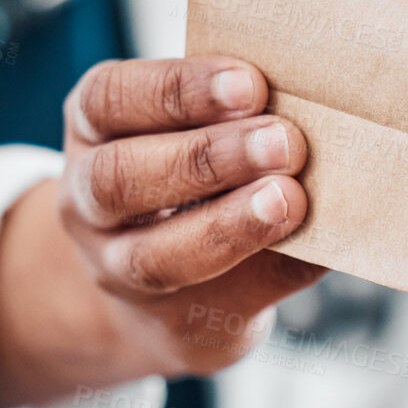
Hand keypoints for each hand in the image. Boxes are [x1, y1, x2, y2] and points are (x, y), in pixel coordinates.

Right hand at [0, 56, 324, 407]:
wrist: (169, 284)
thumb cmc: (195, 175)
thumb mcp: (190, 128)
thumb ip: (238, 115)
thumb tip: (320, 104)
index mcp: (94, 127)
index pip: (109, 97)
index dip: (178, 89)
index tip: (251, 83)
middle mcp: (87, 199)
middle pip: (119, 177)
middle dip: (206, 157)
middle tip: (283, 142)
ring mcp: (118, 269)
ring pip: (153, 257)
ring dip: (228, 225)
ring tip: (288, 199)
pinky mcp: (173, 324)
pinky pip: (220, 303)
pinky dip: (272, 270)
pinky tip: (312, 245)